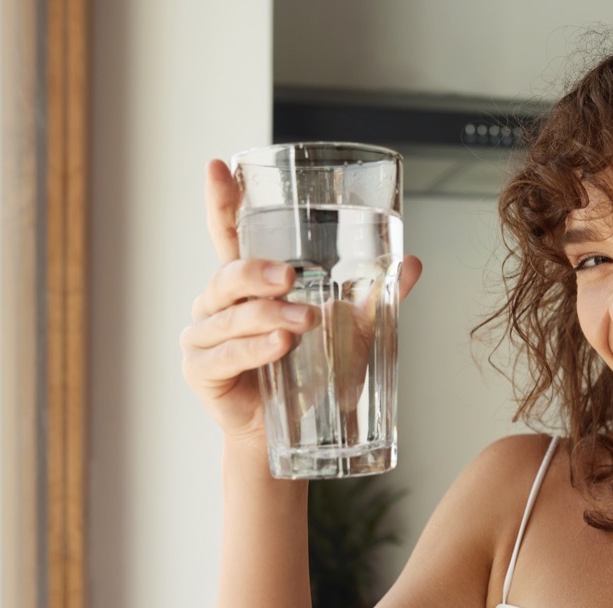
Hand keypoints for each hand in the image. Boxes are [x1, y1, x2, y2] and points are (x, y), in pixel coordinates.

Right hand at [180, 159, 421, 443]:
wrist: (283, 435)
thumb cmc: (307, 374)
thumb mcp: (346, 330)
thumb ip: (374, 296)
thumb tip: (412, 263)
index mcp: (246, 282)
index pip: (228, 232)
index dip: (222, 200)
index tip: (219, 167)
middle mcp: (216, 303)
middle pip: (228, 273)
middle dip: (257, 272)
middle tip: (289, 277)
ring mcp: (203, 336)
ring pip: (231, 316)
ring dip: (267, 316)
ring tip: (302, 324)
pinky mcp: (200, 371)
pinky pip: (226, 356)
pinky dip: (254, 350)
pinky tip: (277, 345)